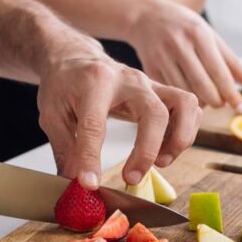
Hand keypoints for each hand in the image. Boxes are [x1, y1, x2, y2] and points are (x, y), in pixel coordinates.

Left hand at [36, 51, 202, 189]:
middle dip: (147, 151)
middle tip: (131, 178)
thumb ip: (65, 149)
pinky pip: (190, 108)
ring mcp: (150, 84)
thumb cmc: (63, 84)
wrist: (76, 58)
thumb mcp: (51, 114)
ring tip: (161, 162)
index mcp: (94, 82)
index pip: (95, 123)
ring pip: (184, 105)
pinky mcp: (161, 91)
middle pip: (154, 112)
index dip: (92, 158)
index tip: (89, 183)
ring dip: (179, 139)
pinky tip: (165, 150)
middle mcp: (128, 80)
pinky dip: (186, 132)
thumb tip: (76, 182)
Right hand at [128, 0, 241, 109]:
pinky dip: (181, 99)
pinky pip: (170, 92)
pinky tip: (186, 96)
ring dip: (199, 102)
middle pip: (202, 86)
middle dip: (216, 101)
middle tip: (220, 102)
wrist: (145, 16)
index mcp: (199, 34)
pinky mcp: (148, 68)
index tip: (240, 107)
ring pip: (185, 92)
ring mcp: (161, 56)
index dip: (231, 94)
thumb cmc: (185, 27)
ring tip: (205, 99)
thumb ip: (233, 63)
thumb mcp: (211, 37)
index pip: (219, 72)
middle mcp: (179, 44)